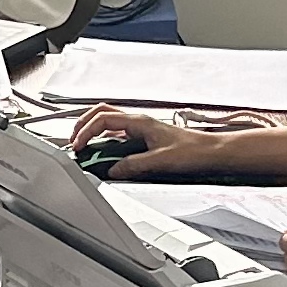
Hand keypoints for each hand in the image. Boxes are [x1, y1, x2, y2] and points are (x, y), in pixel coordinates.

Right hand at [66, 106, 216, 176]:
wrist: (212, 153)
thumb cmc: (193, 151)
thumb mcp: (159, 162)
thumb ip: (133, 166)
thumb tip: (112, 171)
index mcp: (139, 122)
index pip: (102, 119)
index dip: (85, 131)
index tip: (78, 146)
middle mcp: (138, 123)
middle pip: (101, 114)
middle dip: (83, 125)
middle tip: (74, 142)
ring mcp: (141, 130)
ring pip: (109, 124)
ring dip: (93, 133)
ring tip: (85, 148)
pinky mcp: (145, 139)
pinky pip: (118, 136)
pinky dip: (106, 143)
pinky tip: (105, 156)